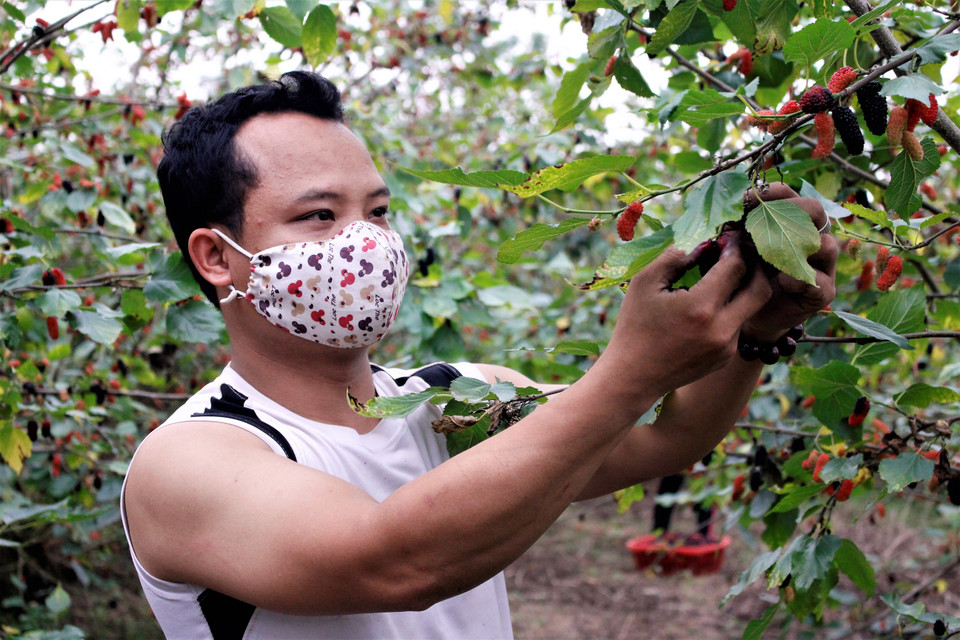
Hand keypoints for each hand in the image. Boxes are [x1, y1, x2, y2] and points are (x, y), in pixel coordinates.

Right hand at [604, 234, 771, 397]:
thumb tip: (705, 244)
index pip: (735, 267)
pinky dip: (729, 309)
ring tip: (723, 275)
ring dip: (742, 288)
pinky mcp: (726, 357)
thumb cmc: (634, 325)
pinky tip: (710, 303)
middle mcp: (722, 329)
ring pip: (750, 308)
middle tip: (741, 253)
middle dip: (755, 265)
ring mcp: (727, 347)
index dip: (734, 247)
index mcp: (701, 307)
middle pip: (761, 288)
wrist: (633, 376)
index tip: (726, 237)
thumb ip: (675, 257)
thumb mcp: (645, 283)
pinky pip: (737, 326)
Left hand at [740, 183, 838, 341]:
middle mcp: (813, 237)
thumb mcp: (738, 247)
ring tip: (769, 253)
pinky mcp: (823, 292)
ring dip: (796, 245)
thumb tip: (729, 210)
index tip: (746, 199)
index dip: (771, 192)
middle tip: (758, 221)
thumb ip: (738, 228)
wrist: (748, 313)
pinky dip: (797, 278)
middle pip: (814, 210)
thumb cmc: (743, 274)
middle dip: (787, 211)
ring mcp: (823, 265)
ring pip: (827, 245)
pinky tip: (779, 280)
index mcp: (792, 220)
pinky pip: (819, 281)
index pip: (790, 194)